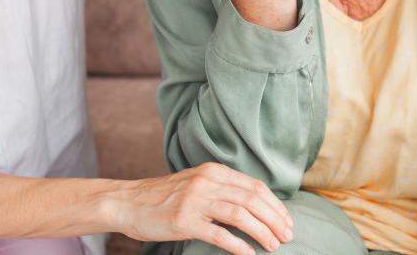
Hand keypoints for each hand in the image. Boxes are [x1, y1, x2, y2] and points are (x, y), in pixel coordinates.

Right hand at [113, 163, 293, 254]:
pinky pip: (218, 234)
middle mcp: (206, 182)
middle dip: (275, 219)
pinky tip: (249, 254)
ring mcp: (195, 201)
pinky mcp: (184, 221)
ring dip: (262, 231)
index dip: (275, 205)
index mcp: (213, 171)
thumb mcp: (195, 182)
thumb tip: (255, 204)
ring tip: (274, 245)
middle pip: (252, 199)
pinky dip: (238, 245)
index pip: (254, 186)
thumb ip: (222, 188)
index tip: (287, 221)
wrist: (128, 202)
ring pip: (240, 215)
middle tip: (288, 236)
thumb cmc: (164, 197)